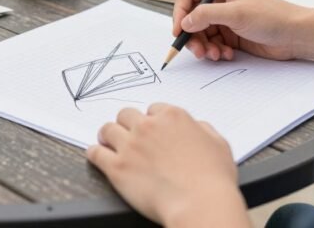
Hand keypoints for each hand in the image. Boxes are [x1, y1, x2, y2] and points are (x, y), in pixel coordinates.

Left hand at [87, 104, 249, 227]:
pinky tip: (96, 155)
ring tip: (107, 142)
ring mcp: (130, 146)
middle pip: (127, 114)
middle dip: (127, 124)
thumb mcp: (219, 144)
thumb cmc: (213, 179)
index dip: (151, 119)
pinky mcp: (116, 167)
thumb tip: (197, 127)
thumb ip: (204, 130)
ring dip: (108, 135)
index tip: (150, 129)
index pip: (153, 109)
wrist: (199, 204)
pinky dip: (94, 153)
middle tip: (128, 134)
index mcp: (173, 117)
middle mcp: (148, 126)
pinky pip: (95, 153)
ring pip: (107, 129)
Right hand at [173, 0, 308, 61]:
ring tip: (215, 54)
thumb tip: (184, 22)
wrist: (296, 36)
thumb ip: (206, 15)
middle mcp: (221, 1)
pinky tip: (227, 55)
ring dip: (204, 46)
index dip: (180, 12)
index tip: (179, 30)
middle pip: (191, 18)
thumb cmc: (273, 16)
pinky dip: (215, 51)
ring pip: (200, 34)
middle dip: (192, 35)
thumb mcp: (236, 13)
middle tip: (197, 50)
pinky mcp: (231, 35)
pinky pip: (212, 44)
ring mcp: (225, 19)